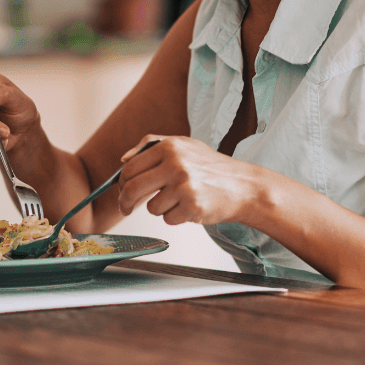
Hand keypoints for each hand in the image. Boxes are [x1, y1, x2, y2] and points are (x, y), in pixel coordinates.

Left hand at [117, 136, 263, 225]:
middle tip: (126, 208)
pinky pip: (168, 219)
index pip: (130, 168)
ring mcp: (184, 186)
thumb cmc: (211, 167)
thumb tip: (123, 159)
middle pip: (132, 189)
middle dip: (125, 203)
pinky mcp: (192, 206)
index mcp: (169, 146)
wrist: (243, 186)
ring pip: (151, 208)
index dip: (121, 183)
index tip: (122, 192)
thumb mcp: (184, 145)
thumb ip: (151, 146)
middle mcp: (175, 164)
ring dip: (161, 209)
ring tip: (180, 200)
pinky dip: (176, 217)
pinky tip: (190, 207)